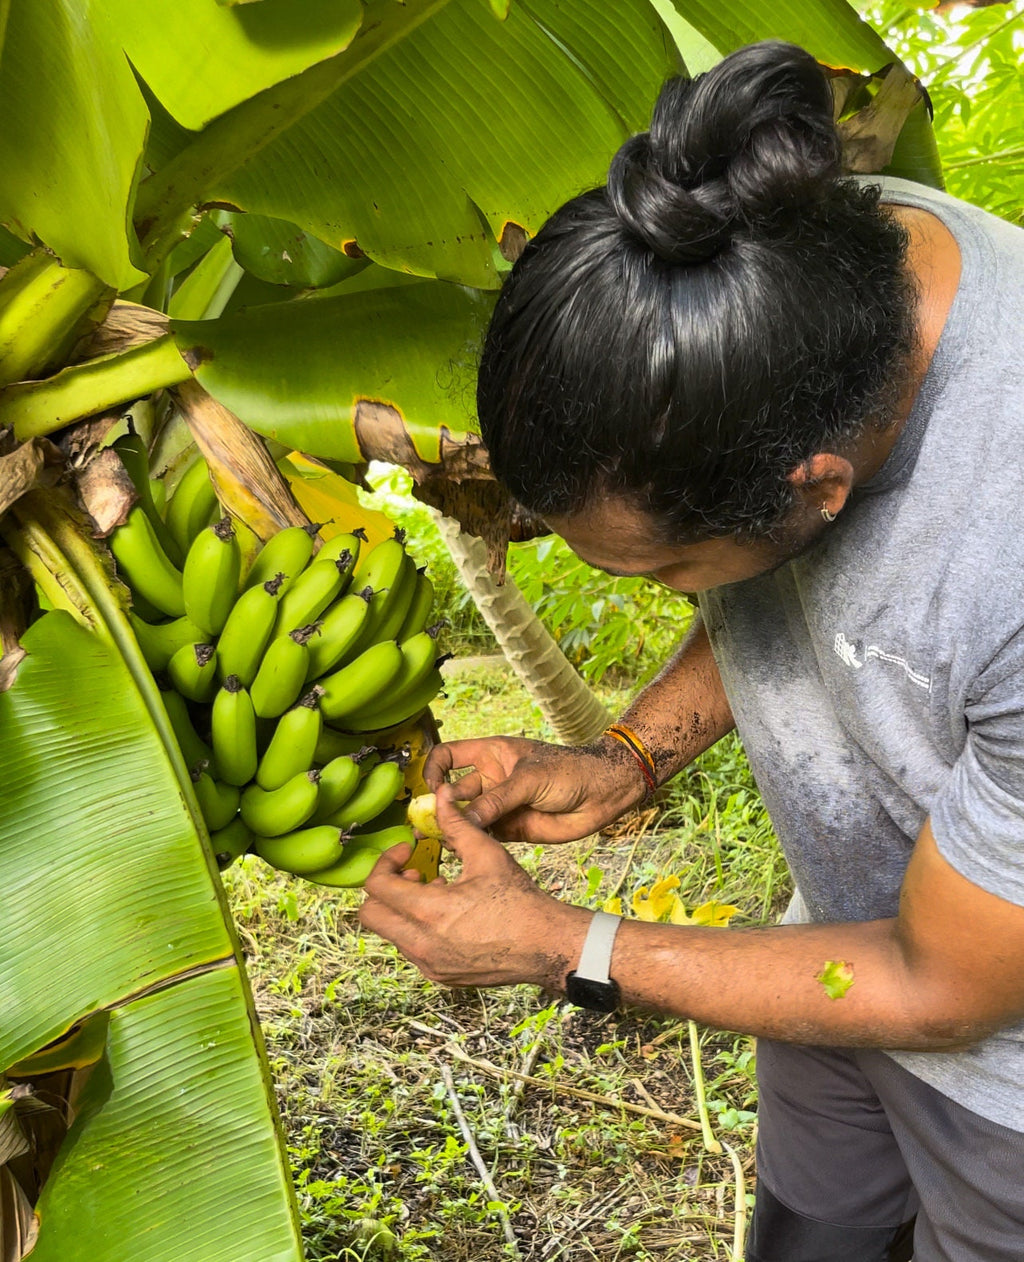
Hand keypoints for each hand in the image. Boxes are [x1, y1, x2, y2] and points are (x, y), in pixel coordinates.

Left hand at [359, 784, 589, 987]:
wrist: (545, 946)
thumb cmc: (519, 900)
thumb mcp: (486, 854)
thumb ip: (457, 823)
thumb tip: (441, 795)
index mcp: (428, 912)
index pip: (376, 886)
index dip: (385, 861)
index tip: (407, 852)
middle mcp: (421, 943)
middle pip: (370, 915)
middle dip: (385, 888)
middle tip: (414, 873)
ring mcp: (429, 964)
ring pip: (391, 933)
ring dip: (403, 908)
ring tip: (438, 890)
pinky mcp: (440, 976)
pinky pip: (412, 949)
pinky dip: (418, 928)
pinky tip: (449, 914)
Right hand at [423, 734, 646, 842]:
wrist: (603, 794)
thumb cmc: (569, 771)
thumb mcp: (530, 778)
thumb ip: (497, 799)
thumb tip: (463, 819)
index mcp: (490, 754)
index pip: (448, 756)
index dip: (434, 769)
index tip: (433, 789)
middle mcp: (489, 779)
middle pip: (452, 792)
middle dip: (440, 808)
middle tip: (434, 826)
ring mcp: (498, 805)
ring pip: (465, 817)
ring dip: (453, 829)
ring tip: (444, 842)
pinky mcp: (509, 829)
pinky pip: (483, 836)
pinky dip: (472, 843)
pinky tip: (466, 850)